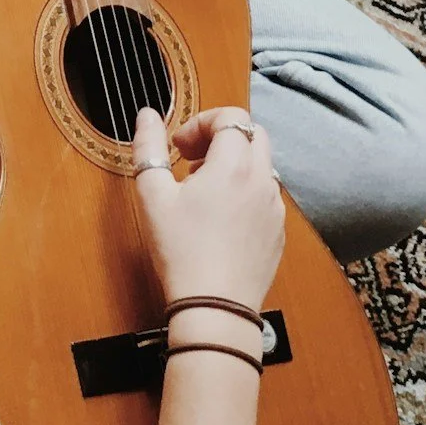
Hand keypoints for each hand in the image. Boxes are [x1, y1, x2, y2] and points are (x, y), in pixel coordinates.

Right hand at [130, 107, 285, 315]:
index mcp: (234, 165)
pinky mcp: (279, 231)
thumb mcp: (152, 196)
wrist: (215, 308)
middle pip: (253, 135)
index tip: (179, 146)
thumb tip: (147, 116)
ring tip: (203, 193)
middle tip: (192, 162)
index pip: (231, 117)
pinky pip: (266, 197)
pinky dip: (245, 193)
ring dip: (234, 166)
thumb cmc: (181, 253)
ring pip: (261, 166)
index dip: (202, 122)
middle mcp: (262, 180)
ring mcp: (275, 207)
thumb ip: (148, 148)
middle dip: (222, 138)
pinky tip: (220, 220)